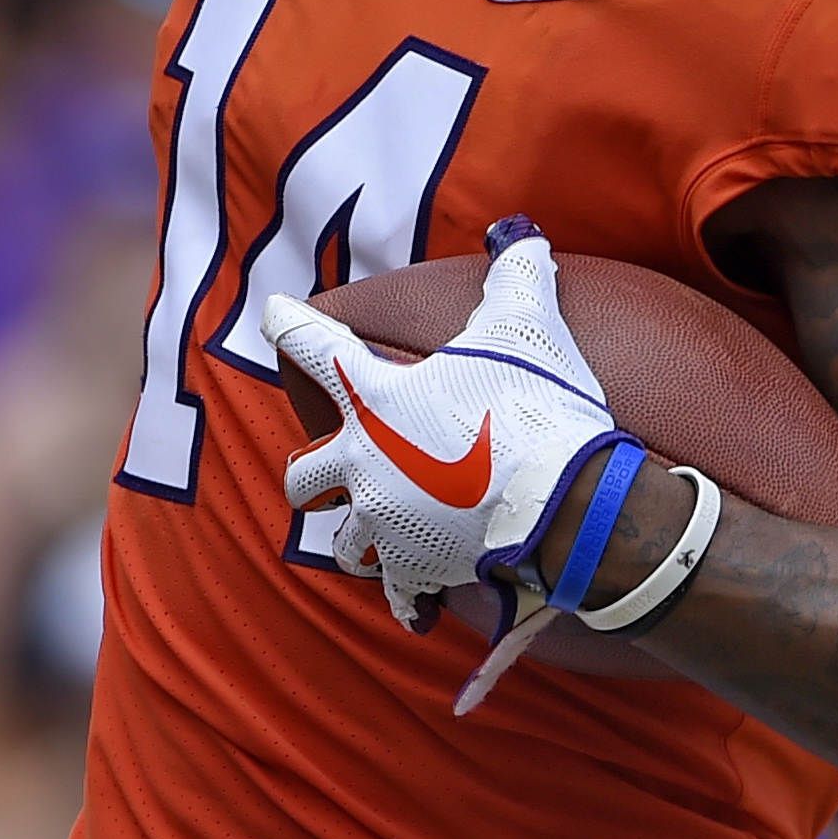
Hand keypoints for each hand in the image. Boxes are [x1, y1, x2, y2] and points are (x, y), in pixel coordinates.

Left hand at [267, 227, 639, 632]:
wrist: (564, 502)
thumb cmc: (538, 407)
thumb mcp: (528, 326)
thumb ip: (519, 276)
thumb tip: (524, 236)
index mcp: (376, 398)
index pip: (315, 347)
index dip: (289, 323)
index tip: (273, 312)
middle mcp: (363, 462)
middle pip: (304, 474)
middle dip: (312, 471)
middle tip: (329, 467)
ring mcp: (383, 522)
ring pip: (343, 540)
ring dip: (357, 535)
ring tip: (377, 532)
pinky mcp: (413, 570)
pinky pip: (396, 593)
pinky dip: (407, 596)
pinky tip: (416, 602)